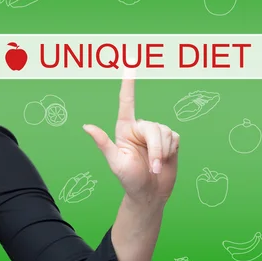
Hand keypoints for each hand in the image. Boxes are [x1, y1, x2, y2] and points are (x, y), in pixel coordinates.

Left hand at [82, 70, 178, 205]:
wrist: (149, 194)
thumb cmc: (128, 179)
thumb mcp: (115, 162)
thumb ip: (104, 143)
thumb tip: (86, 127)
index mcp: (124, 128)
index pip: (127, 102)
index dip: (128, 85)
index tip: (129, 66)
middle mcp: (140, 127)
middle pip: (153, 127)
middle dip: (156, 149)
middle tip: (152, 167)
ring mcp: (156, 133)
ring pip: (165, 133)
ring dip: (163, 153)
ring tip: (155, 166)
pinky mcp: (170, 140)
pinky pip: (175, 138)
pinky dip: (171, 152)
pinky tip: (165, 160)